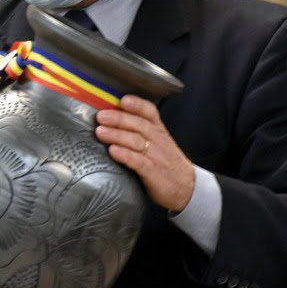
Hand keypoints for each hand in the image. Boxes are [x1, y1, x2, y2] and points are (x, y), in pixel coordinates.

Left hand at [94, 95, 194, 211]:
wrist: (186, 187)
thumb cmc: (166, 162)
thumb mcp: (158, 142)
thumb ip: (138, 130)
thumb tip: (110, 118)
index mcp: (158, 131)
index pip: (150, 112)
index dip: (137, 105)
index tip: (123, 100)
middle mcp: (158, 141)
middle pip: (139, 125)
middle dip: (119, 119)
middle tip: (101, 116)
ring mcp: (156, 157)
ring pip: (136, 141)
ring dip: (117, 135)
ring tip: (100, 131)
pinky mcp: (153, 173)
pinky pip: (138, 162)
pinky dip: (125, 155)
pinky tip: (113, 151)